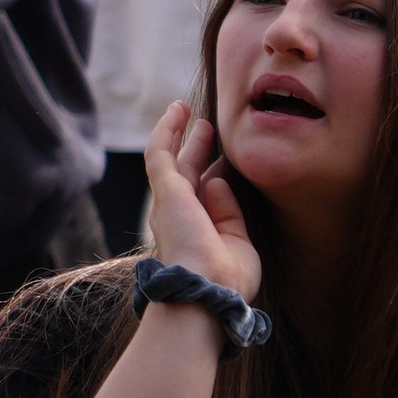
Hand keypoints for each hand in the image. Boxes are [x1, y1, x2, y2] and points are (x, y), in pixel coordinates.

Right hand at [141, 101, 259, 298]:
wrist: (207, 288)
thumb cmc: (226, 277)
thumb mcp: (237, 242)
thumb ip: (229, 213)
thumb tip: (219, 180)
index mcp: (195, 230)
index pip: (202, 194)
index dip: (212, 173)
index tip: (225, 158)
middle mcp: (176, 214)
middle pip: (185, 171)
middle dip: (193, 147)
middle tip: (205, 126)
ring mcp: (168, 200)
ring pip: (169, 157)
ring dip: (176, 132)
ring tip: (183, 109)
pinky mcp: (165, 188)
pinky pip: (160, 151)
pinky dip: (166, 130)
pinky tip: (175, 112)